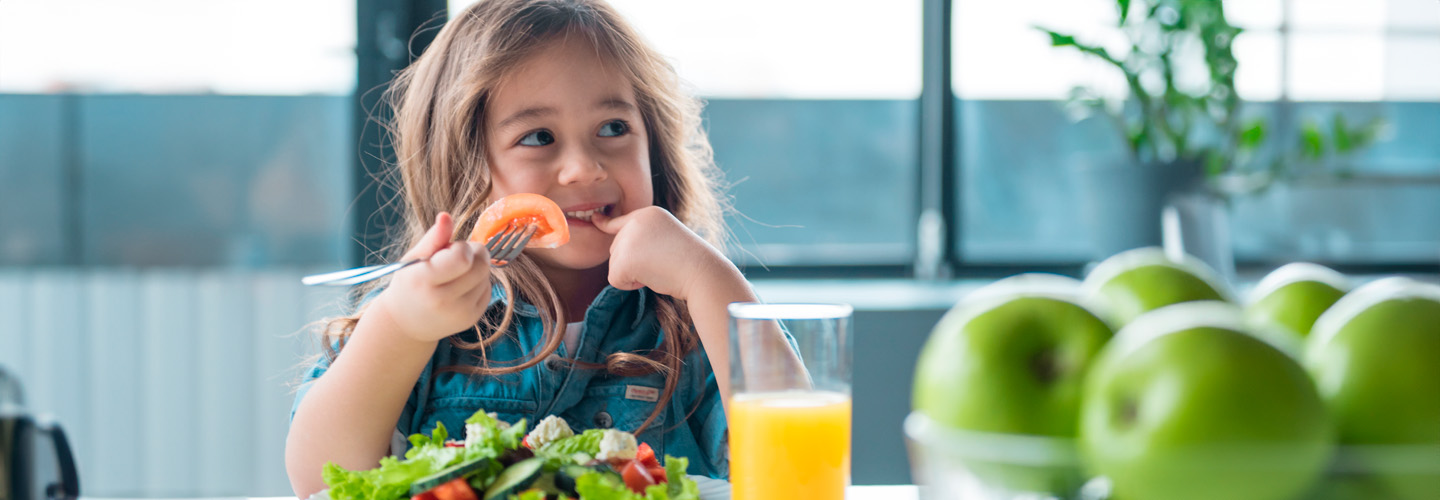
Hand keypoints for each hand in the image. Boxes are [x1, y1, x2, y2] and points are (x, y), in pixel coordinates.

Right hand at [373, 212, 492, 341]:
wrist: (406, 323)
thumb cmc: (409, 284)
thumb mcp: (414, 259)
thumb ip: (433, 238)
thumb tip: (446, 215)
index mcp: (423, 281)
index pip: (463, 257)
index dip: (461, 247)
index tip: (450, 249)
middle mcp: (442, 300)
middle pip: (481, 265)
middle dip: (475, 253)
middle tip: (458, 256)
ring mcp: (460, 313)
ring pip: (487, 276)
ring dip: (476, 268)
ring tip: (456, 274)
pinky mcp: (472, 319)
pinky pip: (488, 289)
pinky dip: (478, 283)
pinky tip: (461, 287)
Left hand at [591, 206, 739, 300]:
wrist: (702, 271)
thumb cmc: (690, 261)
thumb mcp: (667, 239)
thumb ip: (644, 239)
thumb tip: (618, 252)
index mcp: (648, 214)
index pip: (620, 221)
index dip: (605, 223)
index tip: (596, 218)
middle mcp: (635, 222)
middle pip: (616, 249)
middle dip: (632, 263)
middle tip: (659, 263)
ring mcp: (628, 239)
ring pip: (614, 265)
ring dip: (632, 274)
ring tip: (658, 269)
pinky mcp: (624, 259)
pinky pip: (614, 279)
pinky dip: (629, 285)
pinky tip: (650, 278)